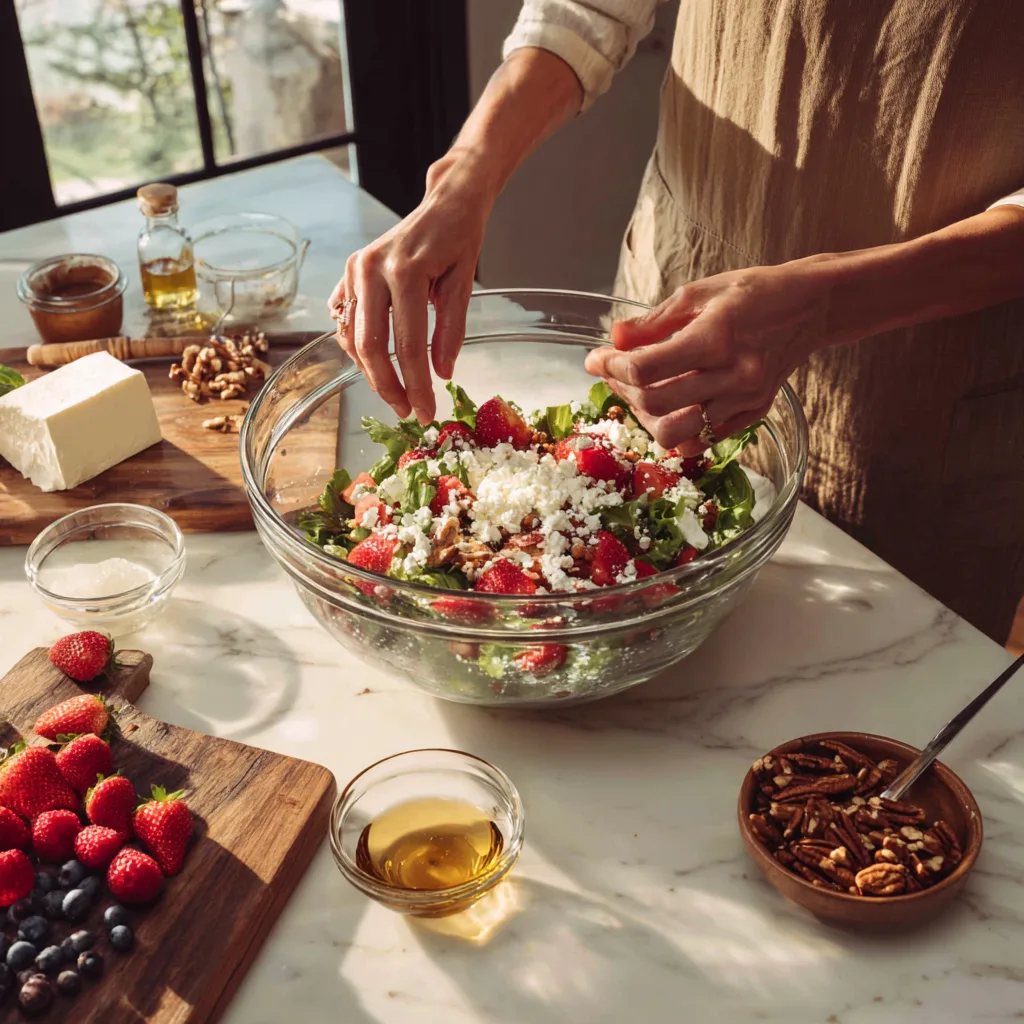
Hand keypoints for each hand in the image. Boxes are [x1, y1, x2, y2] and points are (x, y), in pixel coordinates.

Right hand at [329, 153, 493, 422]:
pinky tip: (377, 364)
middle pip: (371, 347)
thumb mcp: (463, 285)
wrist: (444, 205)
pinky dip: (358, 348)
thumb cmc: (458, 241)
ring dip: (372, 372)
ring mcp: (355, 270)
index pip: (408, 345)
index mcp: (405, 272)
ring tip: (396, 392)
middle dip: (388, 386)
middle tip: (407, 411)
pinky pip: (345, 321)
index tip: (426, 411)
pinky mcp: (349, 272)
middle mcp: (372, 270)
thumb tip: (441, 374)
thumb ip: (450, 331)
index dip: (416, 385)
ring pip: (353, 338)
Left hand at [585, 261, 830, 453]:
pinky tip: (668, 407)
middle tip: (613, 372)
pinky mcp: (752, 415)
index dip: (611, 366)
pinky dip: (676, 432)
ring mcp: (744, 401)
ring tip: (640, 393)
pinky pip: (702, 442)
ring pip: (675, 434)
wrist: (811, 308)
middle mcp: (732, 376)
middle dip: (622, 389)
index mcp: (716, 338)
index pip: (646, 368)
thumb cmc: (754, 293)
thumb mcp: (700, 293)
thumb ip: (653, 322)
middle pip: (655, 405)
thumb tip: (615, 339)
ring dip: (646, 418)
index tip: (596, 358)